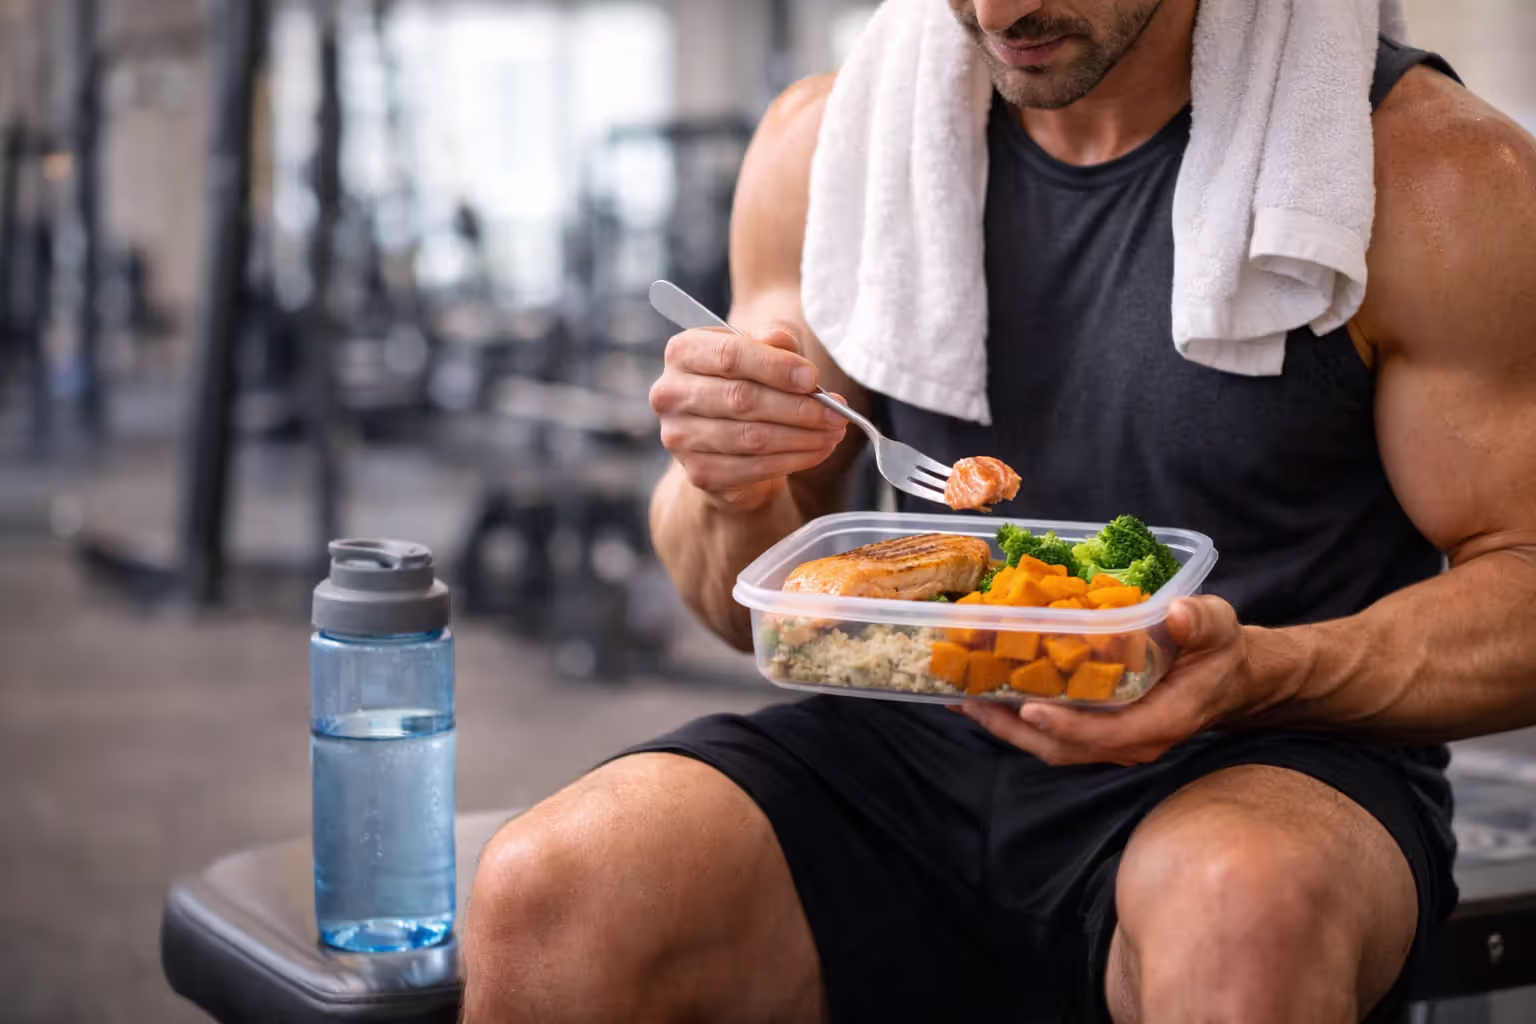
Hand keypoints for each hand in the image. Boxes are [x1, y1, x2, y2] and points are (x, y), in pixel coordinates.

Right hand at [650, 325, 847, 510]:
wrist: (733, 433)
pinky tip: (818, 451)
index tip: (813, 378)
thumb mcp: (765, 349)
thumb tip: (788, 351)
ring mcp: (679, 437)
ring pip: (752, 437)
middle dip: (798, 407)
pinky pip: (753, 468)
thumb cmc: (751, 380)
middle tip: (836, 411)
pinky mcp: (698, 472)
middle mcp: (670, 394)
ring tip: (834, 431)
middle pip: (742, 398)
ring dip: (802, 436)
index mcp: (683, 352)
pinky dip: (793, 460)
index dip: (775, 367)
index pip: (729, 355)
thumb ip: (775, 341)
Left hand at [959, 596, 1269, 765]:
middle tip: (969, 699)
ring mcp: (1111, 741)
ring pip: (1051, 744)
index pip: (1107, 734)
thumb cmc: (1218, 651)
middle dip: (1013, 728)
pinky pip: (1052, 731)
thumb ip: (1201, 622)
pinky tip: (986, 691)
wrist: (1226, 677)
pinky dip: (1017, 715)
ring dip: (1005, 723)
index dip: (1067, 726)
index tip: (1029, 709)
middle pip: (1063, 747)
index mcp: (1160, 721)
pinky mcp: (1097, 731)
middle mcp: (1131, 741)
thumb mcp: (1218, 628)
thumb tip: (1179, 613)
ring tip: (962, 696)